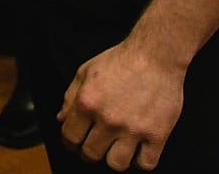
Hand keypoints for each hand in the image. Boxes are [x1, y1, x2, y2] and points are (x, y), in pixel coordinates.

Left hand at [59, 39, 184, 169]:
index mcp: (87, 103)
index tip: (75, 144)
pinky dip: (140, 162)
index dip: (70, 143)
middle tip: (95, 146)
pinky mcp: (157, 134)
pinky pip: (146, 164)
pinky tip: (137, 151)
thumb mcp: (85, 72)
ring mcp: (133, 129)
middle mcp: (108, 119)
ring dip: (114, 160)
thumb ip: (70, 97)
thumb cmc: (120, 61)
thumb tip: (61, 119)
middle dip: (89, 153)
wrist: (156, 56)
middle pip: (91, 154)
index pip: (70, 137)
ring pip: (117, 164)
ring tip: (116, 150)